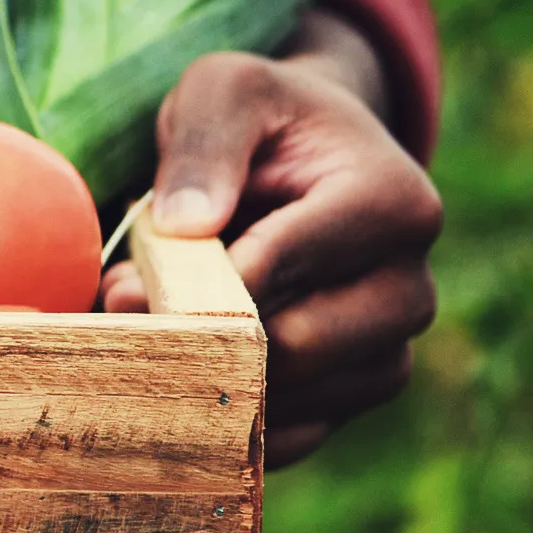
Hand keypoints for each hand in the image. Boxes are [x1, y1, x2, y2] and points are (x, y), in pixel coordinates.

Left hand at [103, 10, 440, 464]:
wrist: (306, 163)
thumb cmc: (261, 122)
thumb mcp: (226, 91)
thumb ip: (204, 140)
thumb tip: (188, 226)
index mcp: (396, 203)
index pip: (284, 269)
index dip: (196, 284)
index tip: (122, 283)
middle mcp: (409, 287)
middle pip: (297, 348)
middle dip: (200, 336)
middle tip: (124, 308)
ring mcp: (390, 350)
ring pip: (295, 402)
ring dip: (205, 377)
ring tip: (154, 328)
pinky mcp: (355, 396)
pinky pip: (291, 441)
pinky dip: (224, 422)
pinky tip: (180, 376)